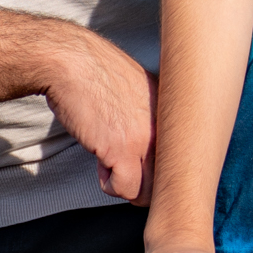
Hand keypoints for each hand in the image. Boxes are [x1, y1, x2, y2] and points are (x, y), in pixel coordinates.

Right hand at [43, 33, 156, 204]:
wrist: (70, 62)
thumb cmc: (93, 72)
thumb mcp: (136, 88)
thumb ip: (149, 114)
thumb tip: (146, 143)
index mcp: (173, 110)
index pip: (182, 155)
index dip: (158, 165)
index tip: (141, 162)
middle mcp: (166, 125)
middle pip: (170, 177)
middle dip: (145, 181)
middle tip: (124, 168)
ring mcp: (147, 139)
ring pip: (150, 190)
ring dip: (127, 183)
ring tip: (109, 162)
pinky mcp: (123, 150)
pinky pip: (125, 188)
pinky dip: (109, 184)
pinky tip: (100, 163)